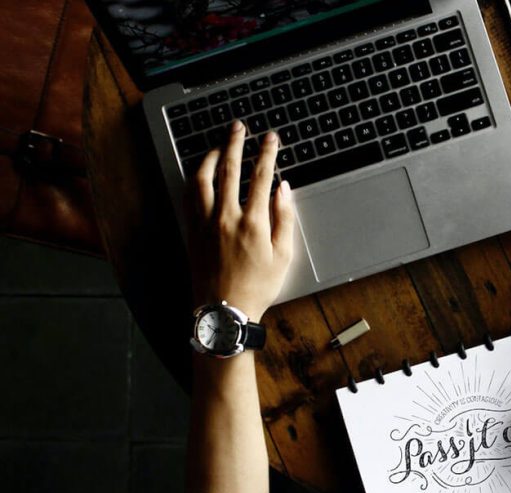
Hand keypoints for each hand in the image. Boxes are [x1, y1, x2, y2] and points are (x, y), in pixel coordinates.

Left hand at [186, 121, 294, 321]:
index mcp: (253, 222)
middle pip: (229, 169)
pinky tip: (200, 173)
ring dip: (211, 157)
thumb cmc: (257, 287)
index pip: (260, 176)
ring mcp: (205, 223)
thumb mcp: (283, 256)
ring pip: (203, 179)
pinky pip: (190, 196)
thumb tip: (283, 189)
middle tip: (239, 127)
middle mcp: (226, 217)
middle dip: (235, 143)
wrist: (225, 311)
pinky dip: (195, 179)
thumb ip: (284, 218)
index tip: (271, 138)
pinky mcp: (192, 231)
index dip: (267, 153)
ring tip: (218, 145)